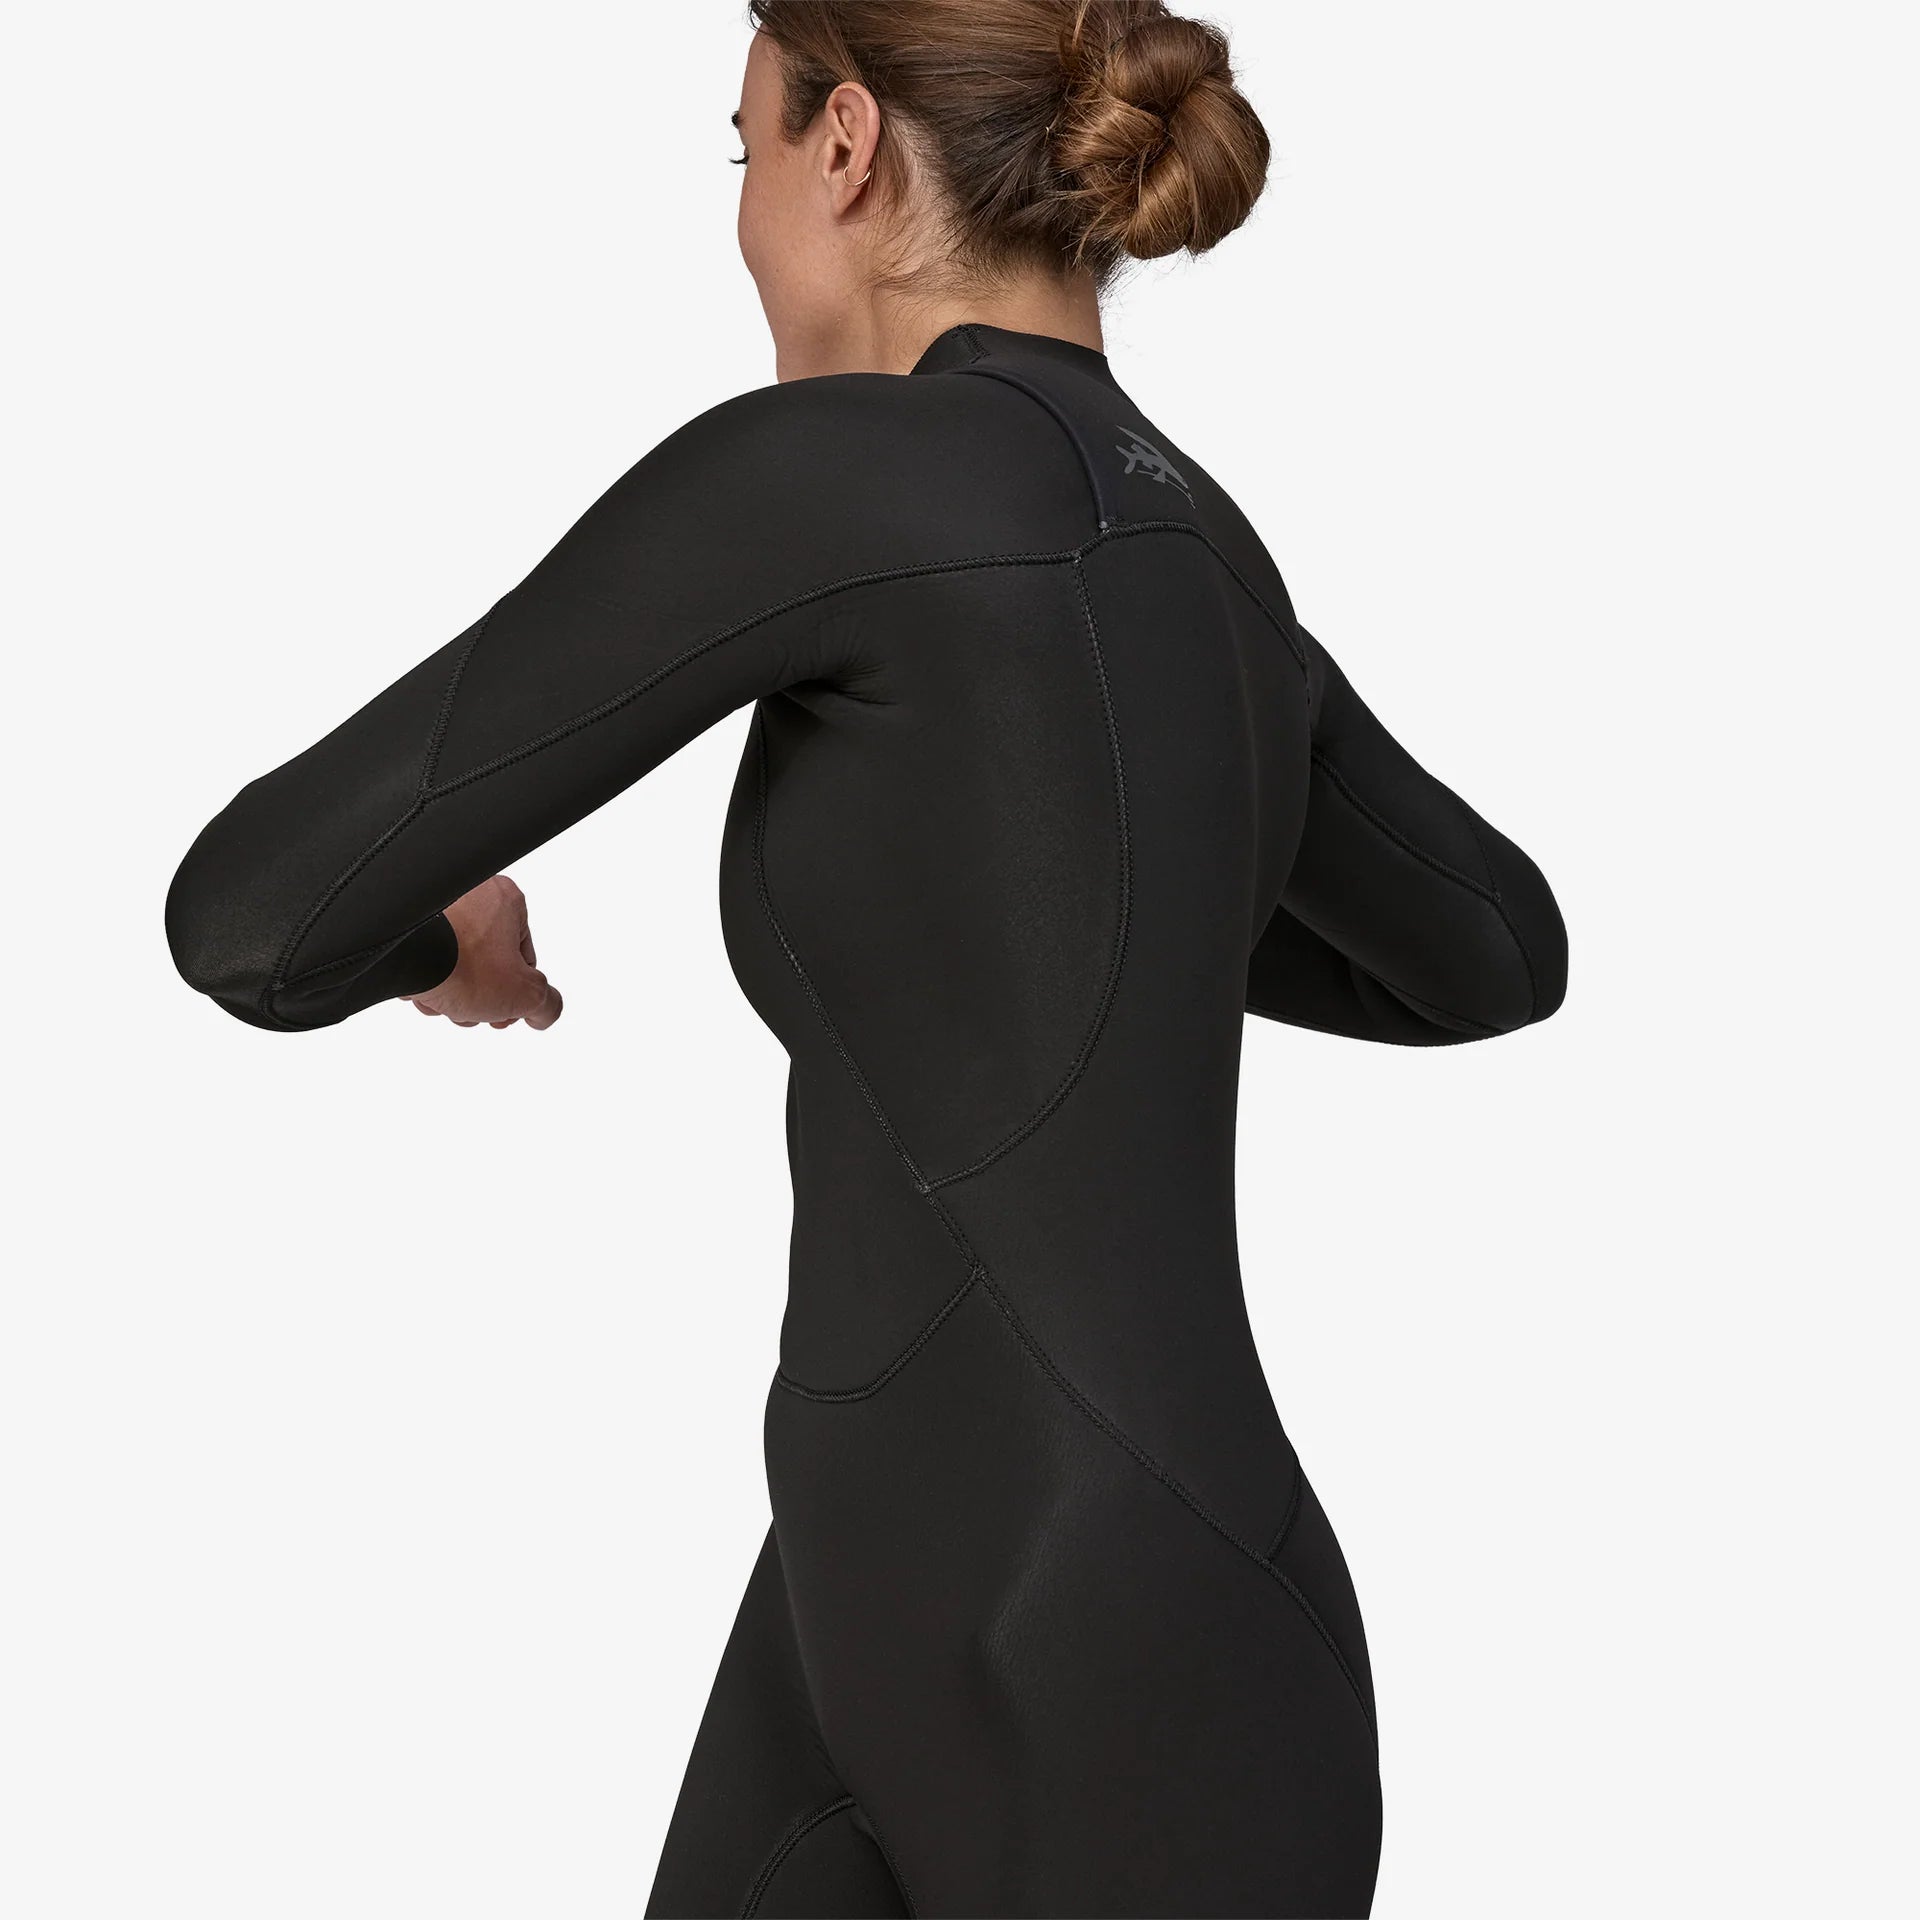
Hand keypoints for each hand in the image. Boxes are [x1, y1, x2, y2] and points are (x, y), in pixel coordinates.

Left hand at [405, 875, 562, 1029]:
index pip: (525, 956)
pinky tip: (425, 993)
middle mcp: (471, 893)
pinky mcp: (407, 922)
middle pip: (489, 962)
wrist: (402, 958)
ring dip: (455, 993)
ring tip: (446, 1003)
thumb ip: (547, 1004)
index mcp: (507, 899)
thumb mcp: (526, 995)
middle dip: (482, 995)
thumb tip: (545, 1010)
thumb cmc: (462, 965)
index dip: (518, 992)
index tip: (508, 1011)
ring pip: (456, 963)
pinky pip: (427, 957)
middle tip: (475, 1011)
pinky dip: (428, 979)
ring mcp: (436, 906)